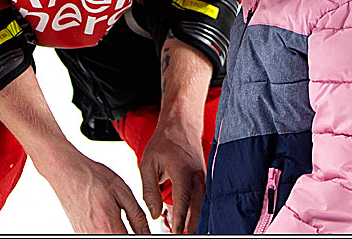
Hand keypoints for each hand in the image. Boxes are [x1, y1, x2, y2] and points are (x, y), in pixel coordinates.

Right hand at [0, 68, 149, 232]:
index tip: (145, 231)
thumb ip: (137, 216)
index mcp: (108, 226)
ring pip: (109, 238)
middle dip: (130, 233)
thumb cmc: (91, 177)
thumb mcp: (122, 192)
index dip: (142, 236)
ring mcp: (85, 236)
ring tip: (120, 216)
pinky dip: (107, 229)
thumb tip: (147, 232)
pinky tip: (108, 217)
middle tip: (134, 222)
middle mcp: (95, 235)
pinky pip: (100, 235)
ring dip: (119, 232)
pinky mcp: (80, 233)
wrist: (65, 171)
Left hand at [138, 112, 206, 233]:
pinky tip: (194, 223)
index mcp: (183, 171)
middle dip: (193, 226)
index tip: (176, 234)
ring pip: (204, 205)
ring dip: (198, 221)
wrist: (182, 124)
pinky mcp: (204, 179)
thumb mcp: (148, 164)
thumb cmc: (164, 142)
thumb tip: (154, 213)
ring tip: (188, 233)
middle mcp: (197, 176)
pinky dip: (200, 212)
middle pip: (199, 208)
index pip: (183, 201)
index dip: (180, 220)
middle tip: (184, 237)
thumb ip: (150, 190)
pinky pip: (204, 199)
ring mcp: (203, 177)